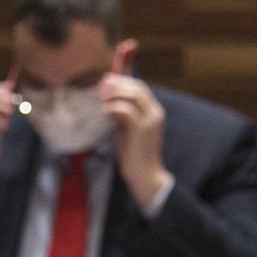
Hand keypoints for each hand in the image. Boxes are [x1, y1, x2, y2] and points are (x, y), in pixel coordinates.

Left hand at [101, 74, 171, 210]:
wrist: (145, 175)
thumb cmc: (135, 154)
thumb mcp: (127, 129)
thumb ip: (122, 115)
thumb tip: (108, 101)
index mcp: (154, 111)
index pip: (139, 87)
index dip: (122, 81)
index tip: (106, 81)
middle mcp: (155, 112)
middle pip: (137, 87)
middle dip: (117, 84)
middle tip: (101, 86)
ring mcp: (150, 120)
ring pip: (133, 95)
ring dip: (114, 93)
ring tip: (101, 97)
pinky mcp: (142, 129)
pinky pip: (126, 110)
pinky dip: (113, 107)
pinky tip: (104, 111)